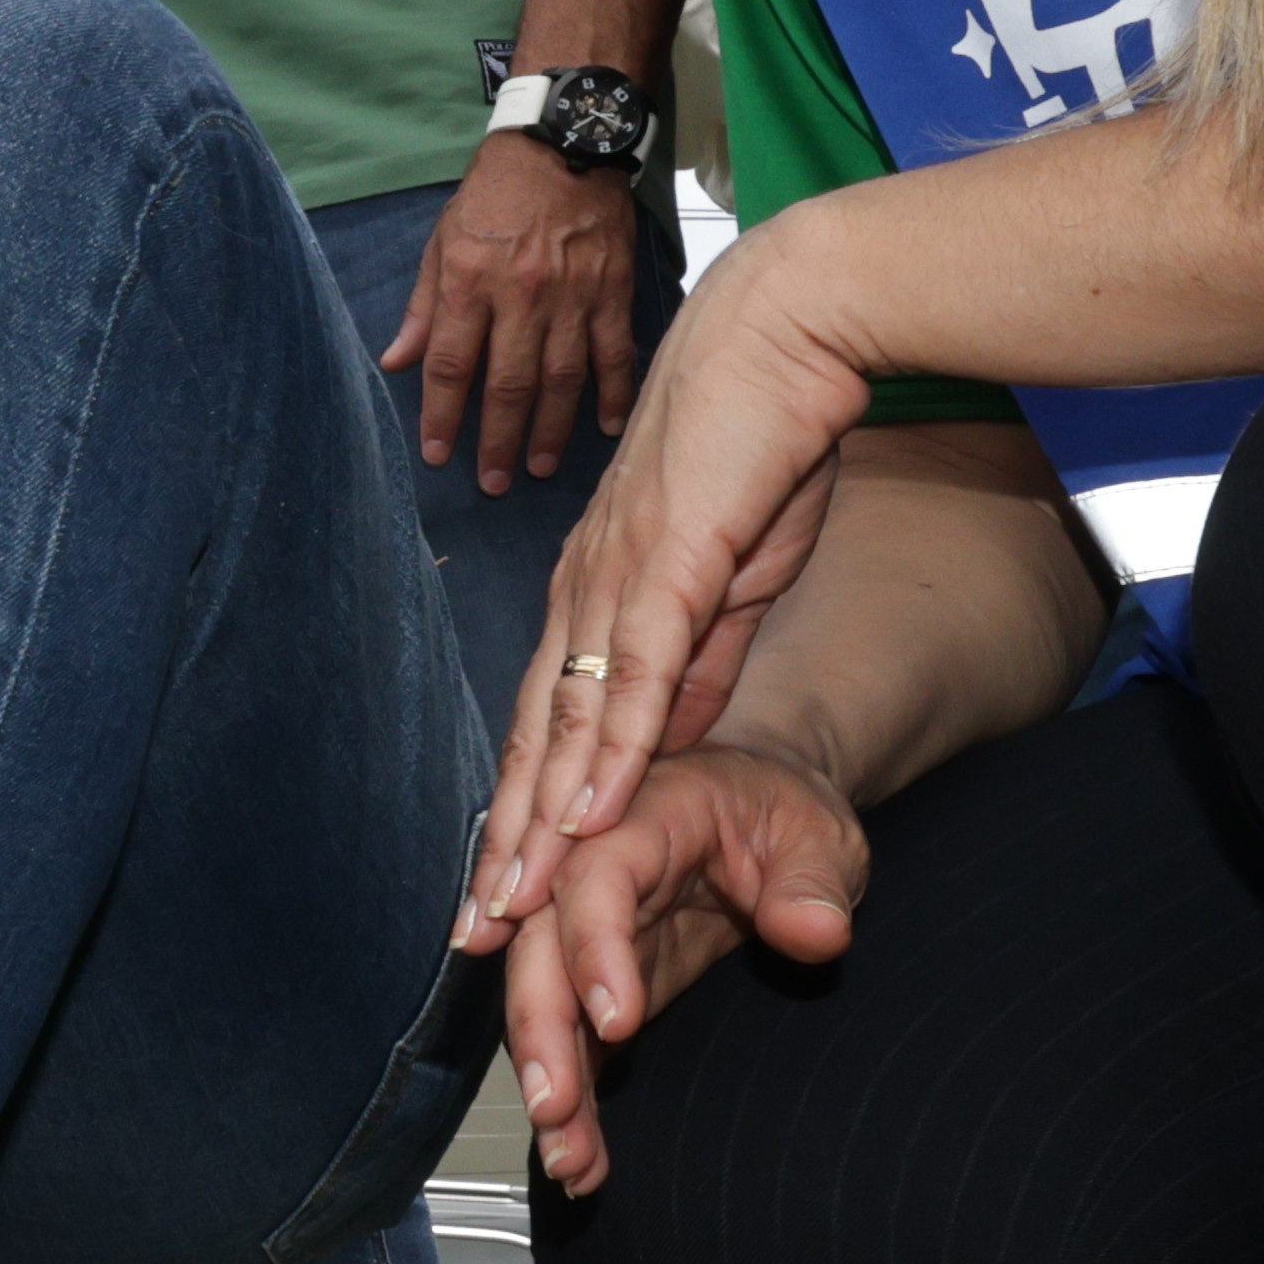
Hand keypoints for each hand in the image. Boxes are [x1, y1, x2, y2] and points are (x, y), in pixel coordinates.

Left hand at [380, 136, 653, 500]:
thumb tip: (395, 363)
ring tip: (540, 468)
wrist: (564, 143)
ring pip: (562, 378)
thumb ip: (423, 308)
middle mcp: (520, 295)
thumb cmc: (493, 195)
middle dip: (499, 440)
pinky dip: (613, 392)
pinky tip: (608, 427)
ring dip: (551, 430)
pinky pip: (615, 352)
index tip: (438, 455)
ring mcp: (573, 295)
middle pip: (509, 384)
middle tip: (493, 483)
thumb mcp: (442, 242)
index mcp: (470, 282)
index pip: (452, 365)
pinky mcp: (614, 290)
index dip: (443, 416)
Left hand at [472, 240, 882, 922]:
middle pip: (535, 738)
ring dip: (538, 820)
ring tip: (511, 903)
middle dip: (505, 843)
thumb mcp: (730, 576)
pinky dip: (608, 749)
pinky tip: (587, 813)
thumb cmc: (762, 441)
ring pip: (566, 722)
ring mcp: (619, 575)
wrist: (790, 330)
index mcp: (600, 592)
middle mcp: (587, 589)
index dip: (523, 811)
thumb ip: (694, 658)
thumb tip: (663, 737)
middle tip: (473, 934)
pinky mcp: (671, 562)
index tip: (500, 890)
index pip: (549, 722)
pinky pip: (631, 673)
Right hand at [495, 739, 869, 1195]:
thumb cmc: (782, 811)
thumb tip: (814, 932)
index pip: (594, 882)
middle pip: (540, 954)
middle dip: (541, 1035)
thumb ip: (811, 880)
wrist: (760, 809)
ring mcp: (588, 937)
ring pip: (544, 1008)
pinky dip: (574, 1102)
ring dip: (551, 1085)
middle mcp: (590, 878)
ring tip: (572, 1161)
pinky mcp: (598, 985)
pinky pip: (573, 1044)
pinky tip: (583, 1161)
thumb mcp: (816, 833)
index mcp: (638, 824)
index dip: (593, 949)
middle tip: (556, 1109)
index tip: (616, 1021)